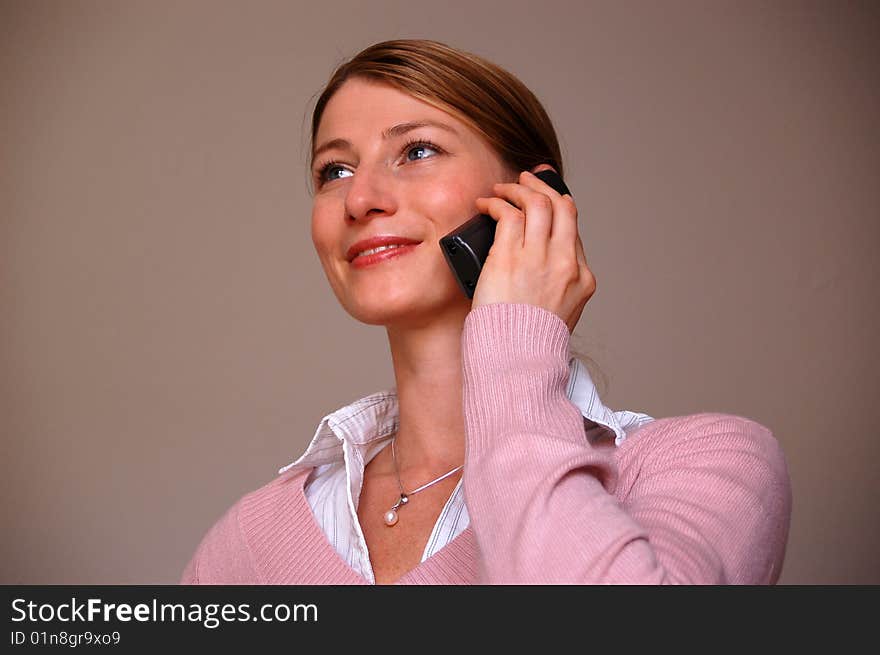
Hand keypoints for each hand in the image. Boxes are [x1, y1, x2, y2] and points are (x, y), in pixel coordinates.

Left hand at [471, 165, 595, 333]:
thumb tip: (537, 270)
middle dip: (542, 187)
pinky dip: (496, 202)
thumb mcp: (557, 315)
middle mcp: (564, 264)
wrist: (516, 361)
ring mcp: (538, 259)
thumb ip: (555, 288)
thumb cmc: (527, 343)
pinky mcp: (509, 258)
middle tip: (525, 180)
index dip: (558, 207)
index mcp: (581, 278)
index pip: (572, 229)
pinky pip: (506, 214)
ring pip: (536, 203)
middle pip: (561, 207)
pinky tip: (487, 204)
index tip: (546, 198)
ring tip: (503, 188)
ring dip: (518, 189)